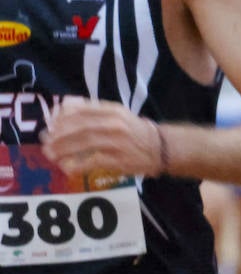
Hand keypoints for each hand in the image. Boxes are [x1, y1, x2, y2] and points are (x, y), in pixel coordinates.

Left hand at [40, 97, 160, 177]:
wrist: (161, 148)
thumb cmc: (134, 131)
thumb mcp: (118, 114)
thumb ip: (94, 110)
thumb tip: (65, 106)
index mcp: (113, 110)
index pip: (81, 110)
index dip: (62, 118)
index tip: (50, 125)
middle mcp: (115, 124)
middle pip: (79, 127)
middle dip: (59, 135)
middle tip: (46, 142)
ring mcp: (117, 142)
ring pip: (83, 143)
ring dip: (63, 150)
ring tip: (50, 154)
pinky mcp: (118, 159)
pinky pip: (92, 161)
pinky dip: (76, 165)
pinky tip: (66, 167)